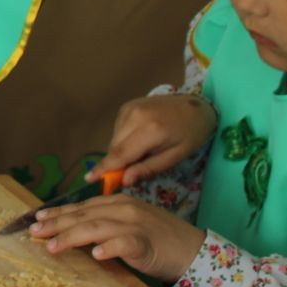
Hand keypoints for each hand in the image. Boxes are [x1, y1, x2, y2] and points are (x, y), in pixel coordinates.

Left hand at [27, 193, 206, 283]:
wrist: (193, 250)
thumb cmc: (158, 241)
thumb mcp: (127, 226)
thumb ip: (103, 226)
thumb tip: (72, 234)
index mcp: (118, 203)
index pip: (81, 207)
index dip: (58, 213)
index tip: (37, 219)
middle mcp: (124, 209)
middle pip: (83, 215)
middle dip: (56, 224)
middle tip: (33, 232)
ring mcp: (136, 224)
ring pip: (97, 227)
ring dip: (72, 237)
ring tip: (52, 246)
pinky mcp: (147, 242)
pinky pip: (125, 243)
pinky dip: (110, 248)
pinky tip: (96, 255)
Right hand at [88, 93, 217, 186]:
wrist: (197, 106)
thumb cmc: (190, 134)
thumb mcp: (176, 156)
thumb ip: (149, 168)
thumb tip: (125, 180)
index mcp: (150, 130)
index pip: (121, 154)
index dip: (104, 168)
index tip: (89, 180)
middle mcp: (135, 115)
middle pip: (114, 148)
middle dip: (116, 164)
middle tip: (127, 175)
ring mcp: (129, 108)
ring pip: (114, 140)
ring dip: (121, 153)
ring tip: (143, 153)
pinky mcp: (126, 106)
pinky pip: (118, 131)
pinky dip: (124, 141)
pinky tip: (140, 141)